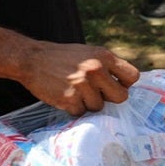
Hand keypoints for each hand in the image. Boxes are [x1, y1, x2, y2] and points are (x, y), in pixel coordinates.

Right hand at [23, 42, 140, 115]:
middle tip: (97, 94)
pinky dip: (74, 108)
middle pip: (121, 97)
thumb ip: (107, 66)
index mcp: (104, 56)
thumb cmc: (63, 57)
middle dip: (110, 98)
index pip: (132, 76)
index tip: (115, 86)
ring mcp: (83, 85)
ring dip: (88, 103)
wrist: (32, 59)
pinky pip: (81, 112)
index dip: (125, 84)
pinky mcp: (69, 99)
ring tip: (75, 92)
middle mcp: (96, 70)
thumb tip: (125, 85)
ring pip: (99, 107)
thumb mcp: (89, 53)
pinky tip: (65, 96)